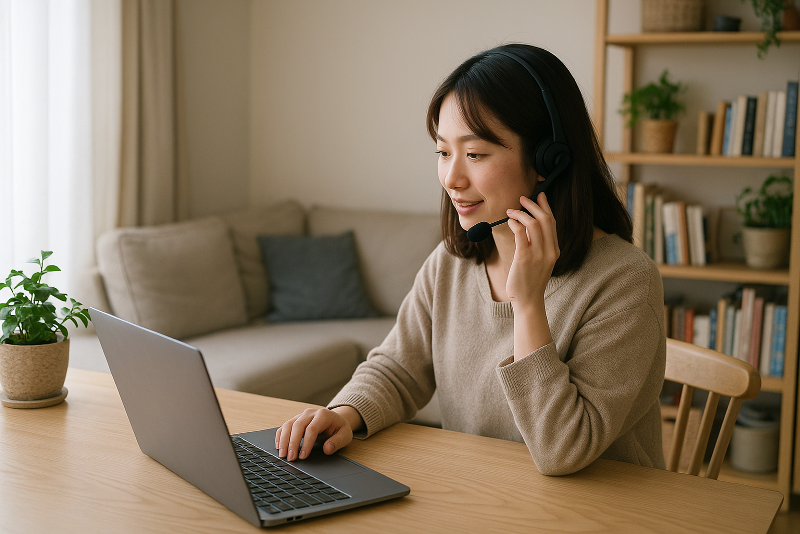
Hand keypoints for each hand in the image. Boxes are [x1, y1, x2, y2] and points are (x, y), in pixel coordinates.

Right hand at [275, 406, 358, 460]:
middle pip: (297, 426)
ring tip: (282, 454)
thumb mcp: (345, 435)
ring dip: (284, 440)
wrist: (336, 419)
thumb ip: (337, 442)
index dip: (306, 443)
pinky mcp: (295, 419)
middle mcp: (310, 413)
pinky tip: (279, 446)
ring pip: (288, 425)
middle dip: (292, 443)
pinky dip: (280, 436)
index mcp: (323, 415)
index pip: (312, 429)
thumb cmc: (339, 428)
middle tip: (290, 458)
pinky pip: (285, 426)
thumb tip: (327, 449)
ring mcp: (301, 415)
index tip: (303, 456)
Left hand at [505, 193, 558, 310]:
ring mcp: (538, 255)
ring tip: (511, 212)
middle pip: (545, 219)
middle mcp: (549, 251)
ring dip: (521, 214)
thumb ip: (538, 244)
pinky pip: (520, 234)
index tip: (540, 195)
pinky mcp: (525, 258)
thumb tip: (528, 225)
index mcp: (555, 250)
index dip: (546, 206)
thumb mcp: (540, 261)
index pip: (553, 222)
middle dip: (533, 205)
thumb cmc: (530, 280)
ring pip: (533, 224)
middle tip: (522, 198)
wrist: (528, 300)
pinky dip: (515, 224)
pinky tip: (510, 222)